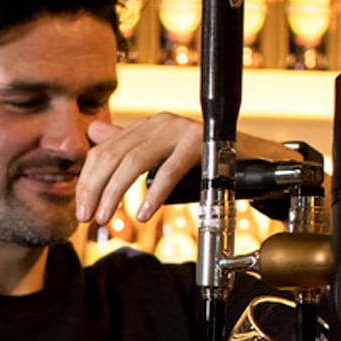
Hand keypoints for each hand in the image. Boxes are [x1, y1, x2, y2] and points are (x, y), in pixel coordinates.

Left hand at [74, 115, 300, 223]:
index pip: (103, 151)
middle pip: (112, 154)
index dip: (88, 181)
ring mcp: (181, 129)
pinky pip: (171, 169)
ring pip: (135, 161)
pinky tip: (145, 213)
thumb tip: (93, 134)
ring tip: (107, 218)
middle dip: (94, 189)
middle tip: (88, 218)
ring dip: (116, 193)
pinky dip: (155, 193)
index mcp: (148, 127)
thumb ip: (128, 148)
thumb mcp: (163, 161)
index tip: (82, 209)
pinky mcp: (201, 142)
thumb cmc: (210, 167)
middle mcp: (160, 122)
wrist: (258, 164)